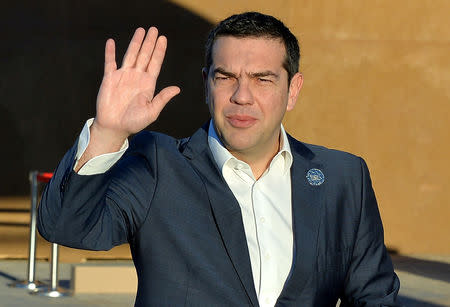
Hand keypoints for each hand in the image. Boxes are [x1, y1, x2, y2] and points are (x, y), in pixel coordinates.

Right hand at [94, 27, 179, 141]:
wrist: (115, 127)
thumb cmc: (135, 122)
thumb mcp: (152, 111)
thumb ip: (162, 98)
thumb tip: (177, 88)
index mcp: (148, 84)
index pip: (155, 63)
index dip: (159, 51)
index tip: (163, 38)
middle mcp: (137, 77)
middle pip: (145, 55)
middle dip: (149, 42)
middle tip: (154, 29)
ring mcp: (123, 76)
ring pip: (130, 55)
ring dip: (135, 42)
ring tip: (141, 30)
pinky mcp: (110, 79)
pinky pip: (110, 62)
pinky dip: (110, 52)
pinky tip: (111, 41)